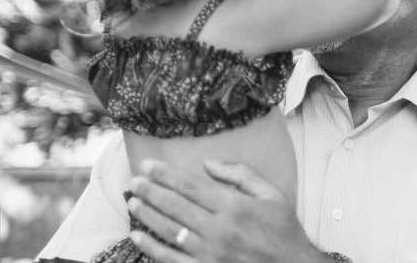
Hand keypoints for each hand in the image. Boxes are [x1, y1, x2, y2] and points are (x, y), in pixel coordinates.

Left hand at [127, 159, 326, 262]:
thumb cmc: (283, 231)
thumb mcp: (271, 194)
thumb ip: (240, 175)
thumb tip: (208, 163)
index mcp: (234, 207)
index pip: (190, 186)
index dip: (165, 174)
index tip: (148, 166)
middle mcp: (219, 230)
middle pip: (175, 206)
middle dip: (150, 192)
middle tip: (133, 182)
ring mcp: (210, 254)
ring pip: (169, 231)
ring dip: (147, 215)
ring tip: (132, 202)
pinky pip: (171, 259)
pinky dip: (151, 248)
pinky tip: (137, 237)